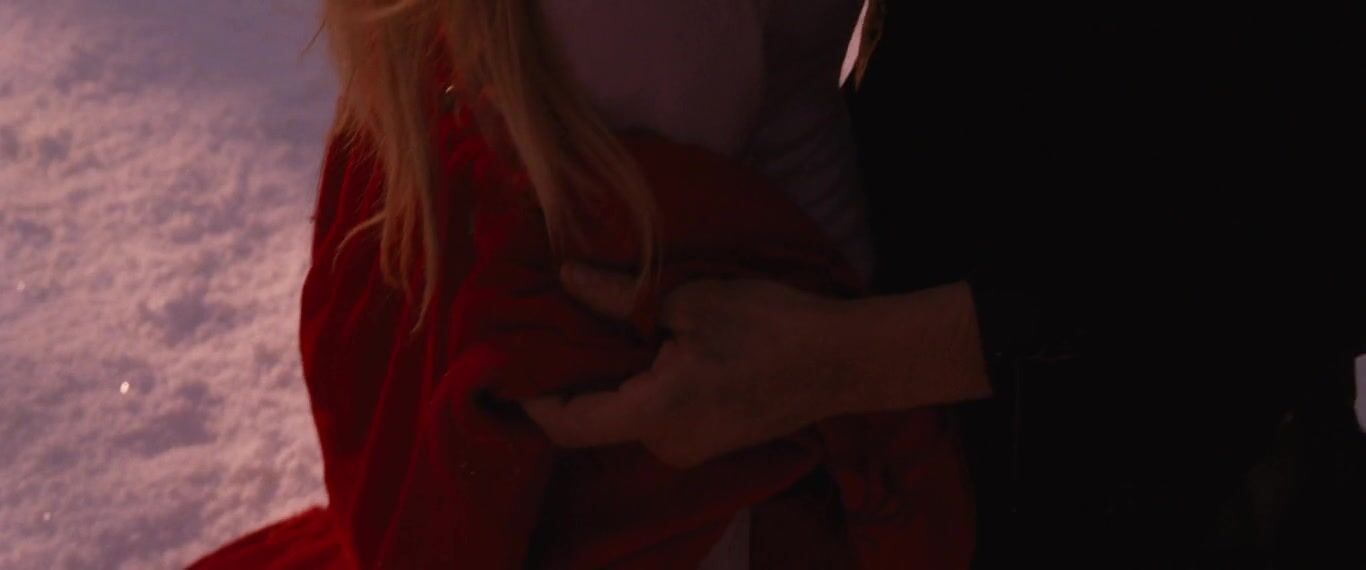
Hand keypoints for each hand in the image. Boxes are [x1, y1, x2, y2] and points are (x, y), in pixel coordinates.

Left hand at [521, 263, 857, 467]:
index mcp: (656, 413)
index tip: (512, 361)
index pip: (569, 425)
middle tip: (554, 326)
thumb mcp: (689, 300)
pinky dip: (638, 387)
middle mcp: (666, 446)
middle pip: (594, 422)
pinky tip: (642, 348)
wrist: (843, 360)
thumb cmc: (771, 325)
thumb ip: (618, 296)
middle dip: (572, 378)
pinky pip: (653, 420)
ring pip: (624, 419)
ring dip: (608, 380)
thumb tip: (565, 277)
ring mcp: (690, 451)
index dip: (532, 399)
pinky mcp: (708, 443)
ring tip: (598, 327)